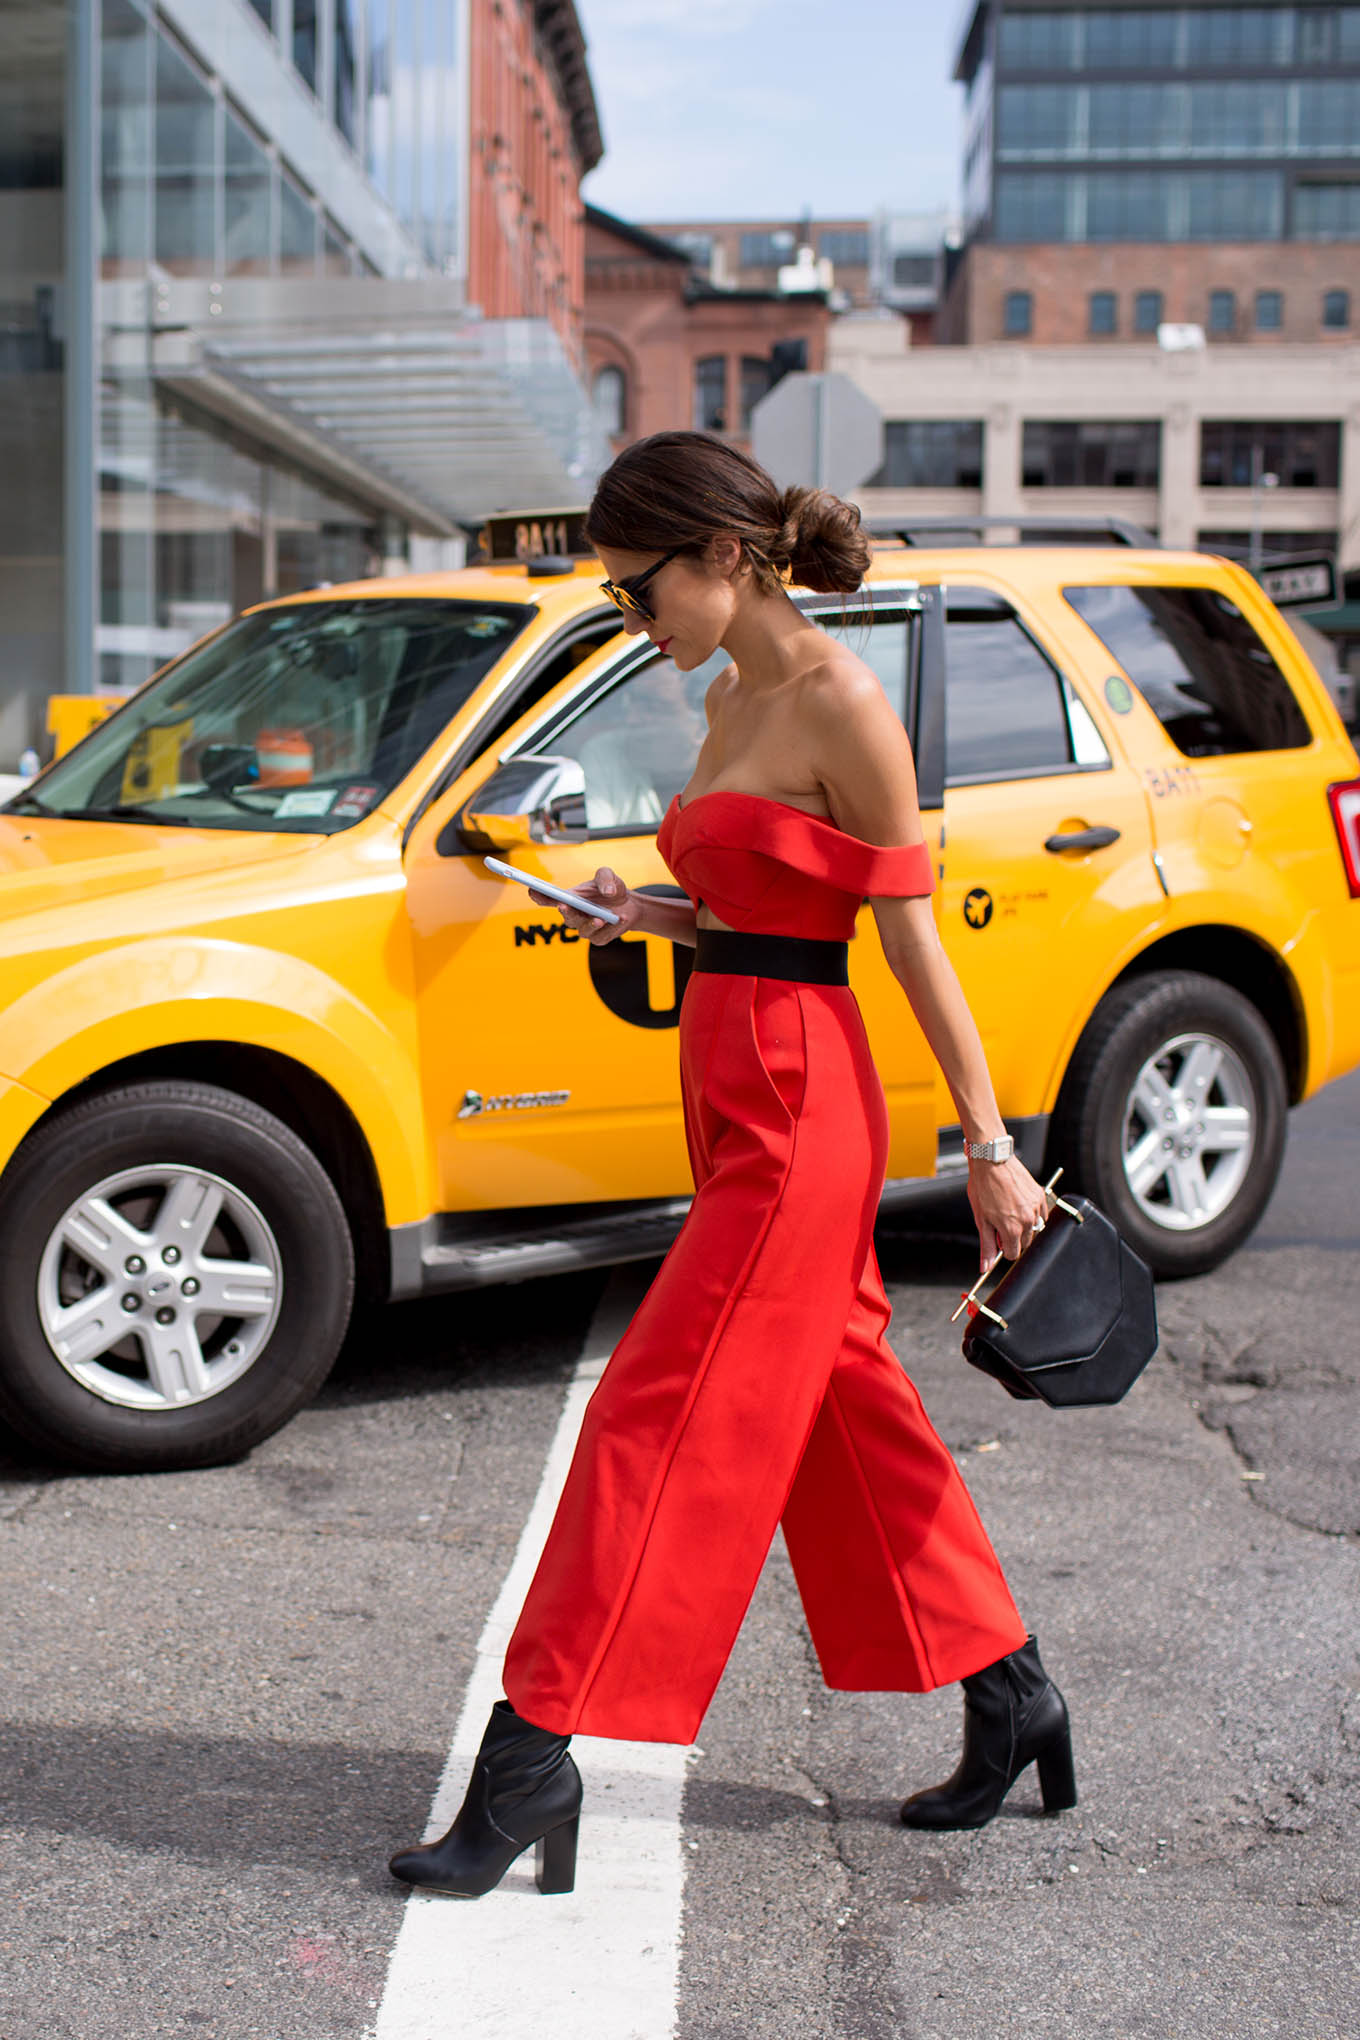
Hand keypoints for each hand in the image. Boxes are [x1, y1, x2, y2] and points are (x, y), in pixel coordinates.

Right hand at [527, 866, 639, 945]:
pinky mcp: (599, 938)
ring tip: (601, 918)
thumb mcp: (608, 876)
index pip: (549, 899)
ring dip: (591, 924)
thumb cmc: (611, 889)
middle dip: (565, 911)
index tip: (532, 889)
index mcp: (570, 898)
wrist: (629, 905)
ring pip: (583, 931)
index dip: (539, 895)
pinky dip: (612, 928)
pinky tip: (621, 918)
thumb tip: (608, 891)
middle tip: (564, 905)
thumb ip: (605, 877)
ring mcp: (585, 928)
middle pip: (566, 917)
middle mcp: (574, 915)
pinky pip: (602, 936)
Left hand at [967, 1153, 1049, 1269]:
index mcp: (1012, 1228)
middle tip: (999, 1220)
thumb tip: (985, 1267)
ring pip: (1033, 1228)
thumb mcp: (981, 1219)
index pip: (1013, 1254)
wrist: (992, 1161)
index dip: (1002, 1247)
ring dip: (1022, 1225)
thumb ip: (986, 1246)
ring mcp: (1036, 1207)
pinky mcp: (1040, 1195)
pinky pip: (1041, 1214)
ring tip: (1008, 1209)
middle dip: (1013, 1237)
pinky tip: (1018, 1203)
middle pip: (1024, 1242)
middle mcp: (1027, 1220)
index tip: (997, 1236)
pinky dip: (1031, 1213)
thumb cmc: (983, 1187)